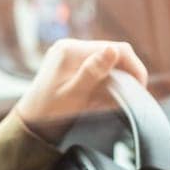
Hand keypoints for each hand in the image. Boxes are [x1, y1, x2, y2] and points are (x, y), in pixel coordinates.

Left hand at [12, 39, 149, 144]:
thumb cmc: (48, 112)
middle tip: (132, 95)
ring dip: (117, 79)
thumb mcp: (73, 95)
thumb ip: (93, 72)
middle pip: (113, 53)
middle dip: (126, 74)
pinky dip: (107, 82)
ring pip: (108, 61)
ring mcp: (71, 54)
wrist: (30, 123)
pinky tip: (105, 98)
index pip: (114, 49)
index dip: (133, 67)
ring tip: (116, 99)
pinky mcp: (73, 64)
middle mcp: (71, 47)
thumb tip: (113, 50)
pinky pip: (98, 67)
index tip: (140, 87)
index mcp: (70, 51)